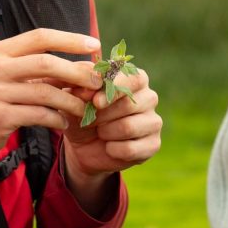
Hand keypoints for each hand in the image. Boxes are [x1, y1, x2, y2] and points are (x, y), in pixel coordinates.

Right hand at [0, 29, 102, 182]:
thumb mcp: (9, 78)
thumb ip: (40, 70)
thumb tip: (84, 65)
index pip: (39, 36)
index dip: (69, 39)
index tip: (94, 43)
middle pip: (45, 62)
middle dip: (76, 71)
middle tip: (97, 82)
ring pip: (45, 92)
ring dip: (70, 101)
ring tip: (82, 109)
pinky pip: (38, 115)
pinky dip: (56, 119)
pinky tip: (62, 123)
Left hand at [60, 68, 161, 210]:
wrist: (84, 145)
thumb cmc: (82, 113)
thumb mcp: (73, 98)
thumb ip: (78, 87)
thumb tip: (87, 88)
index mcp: (135, 78)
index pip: (133, 78)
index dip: (114, 89)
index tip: (96, 102)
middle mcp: (149, 97)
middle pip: (128, 104)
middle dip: (102, 116)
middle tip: (91, 120)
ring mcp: (154, 121)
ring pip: (128, 127)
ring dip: (106, 132)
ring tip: (101, 132)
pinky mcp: (153, 144)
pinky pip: (131, 149)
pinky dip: (113, 150)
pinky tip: (109, 147)